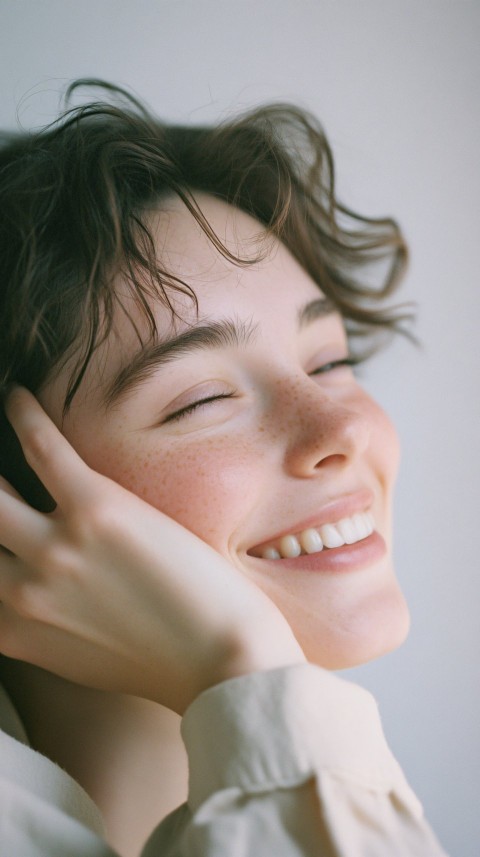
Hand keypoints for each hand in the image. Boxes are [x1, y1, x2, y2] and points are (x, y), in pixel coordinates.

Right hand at [0, 388, 303, 712]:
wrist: (224, 663)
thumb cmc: (165, 663)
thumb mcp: (78, 658)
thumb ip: (41, 625)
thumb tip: (31, 594)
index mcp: (14, 629)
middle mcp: (21, 591)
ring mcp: (54, 548)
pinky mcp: (96, 509)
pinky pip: (43, 448)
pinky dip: (25, 417)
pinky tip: (19, 398)